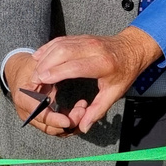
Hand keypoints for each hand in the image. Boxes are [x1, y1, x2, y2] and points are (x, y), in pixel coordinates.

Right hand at [4, 52, 80, 136]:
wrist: (19, 72)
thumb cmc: (28, 67)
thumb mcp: (37, 65)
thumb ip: (48, 71)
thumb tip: (62, 71)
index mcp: (23, 98)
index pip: (39, 114)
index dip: (54, 119)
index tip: (68, 121)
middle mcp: (27, 113)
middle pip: (49, 127)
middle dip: (68, 122)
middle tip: (83, 110)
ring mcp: (35, 118)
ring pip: (55, 129)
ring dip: (72, 122)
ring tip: (83, 108)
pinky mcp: (43, 118)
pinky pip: (57, 126)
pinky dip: (69, 120)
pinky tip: (80, 109)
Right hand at [30, 26, 162, 133]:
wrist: (132, 48)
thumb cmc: (124, 72)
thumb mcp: (115, 93)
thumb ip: (97, 110)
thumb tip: (82, 127)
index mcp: (103, 63)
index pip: (76, 66)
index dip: (57, 73)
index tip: (42, 80)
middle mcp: (93, 48)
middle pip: (63, 52)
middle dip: (45, 65)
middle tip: (33, 80)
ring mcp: (86, 40)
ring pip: (59, 45)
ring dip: (44, 57)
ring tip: (34, 72)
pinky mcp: (81, 37)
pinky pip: (60, 40)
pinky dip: (47, 48)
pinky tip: (38, 57)